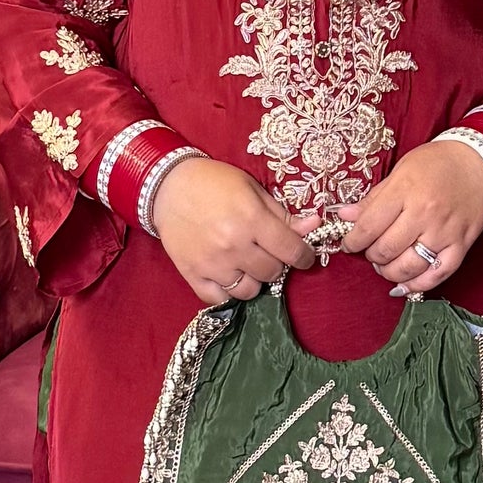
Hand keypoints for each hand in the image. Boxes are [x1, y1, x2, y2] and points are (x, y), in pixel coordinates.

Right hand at [151, 156, 314, 304]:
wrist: (168, 186)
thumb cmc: (214, 183)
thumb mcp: (252, 189)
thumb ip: (283, 214)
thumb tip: (315, 226)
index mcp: (252, 219)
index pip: (291, 251)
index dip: (304, 256)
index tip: (303, 256)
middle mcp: (234, 245)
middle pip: (272, 273)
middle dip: (277, 264)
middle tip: (268, 252)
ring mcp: (212, 263)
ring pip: (249, 291)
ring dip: (254, 279)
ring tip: (248, 264)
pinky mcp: (192, 274)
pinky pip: (219, 299)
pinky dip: (228, 292)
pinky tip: (229, 276)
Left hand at [336, 140, 482, 294]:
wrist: (479, 163)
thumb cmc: (437, 164)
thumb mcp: (400, 171)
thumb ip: (373, 198)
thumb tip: (344, 216)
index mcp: (405, 190)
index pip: (369, 226)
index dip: (353, 240)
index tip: (349, 243)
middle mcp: (424, 213)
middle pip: (386, 249)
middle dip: (371, 255)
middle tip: (370, 251)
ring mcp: (444, 232)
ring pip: (408, 267)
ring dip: (389, 272)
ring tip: (385, 264)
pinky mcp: (461, 245)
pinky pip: (437, 275)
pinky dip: (417, 284)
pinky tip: (404, 284)